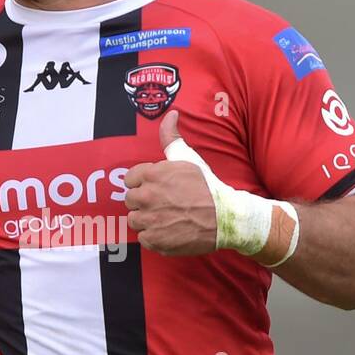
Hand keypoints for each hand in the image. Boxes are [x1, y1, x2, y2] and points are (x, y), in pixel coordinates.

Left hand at [122, 110, 217, 255]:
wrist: (225, 217)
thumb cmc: (206, 186)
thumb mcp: (187, 158)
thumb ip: (171, 137)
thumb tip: (171, 114)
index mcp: (151, 174)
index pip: (129, 180)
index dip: (142, 184)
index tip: (156, 188)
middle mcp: (146, 196)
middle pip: (130, 201)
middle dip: (143, 202)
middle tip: (163, 204)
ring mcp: (149, 220)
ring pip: (134, 220)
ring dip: (146, 220)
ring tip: (166, 218)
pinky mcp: (155, 240)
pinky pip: (143, 239)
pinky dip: (154, 237)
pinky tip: (169, 231)